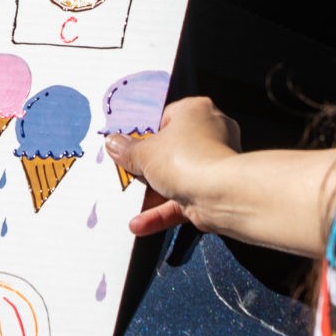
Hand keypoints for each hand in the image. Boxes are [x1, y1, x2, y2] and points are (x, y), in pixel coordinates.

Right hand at [107, 94, 241, 236]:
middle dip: (148, 168)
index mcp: (196, 111)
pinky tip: (140, 224)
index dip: (146, 134)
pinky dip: (163, 212)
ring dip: (153, 195)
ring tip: (129, 203)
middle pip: (171, 151)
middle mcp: (211, 134)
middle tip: (128, 174)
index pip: (167, 118)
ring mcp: (215, 165)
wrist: (221, 194)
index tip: (129, 147)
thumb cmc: (187, 159)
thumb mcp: (144, 152)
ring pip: (178, 179)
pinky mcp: (215, 192)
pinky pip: (184, 200)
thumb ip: (127, 150)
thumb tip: (113, 143)